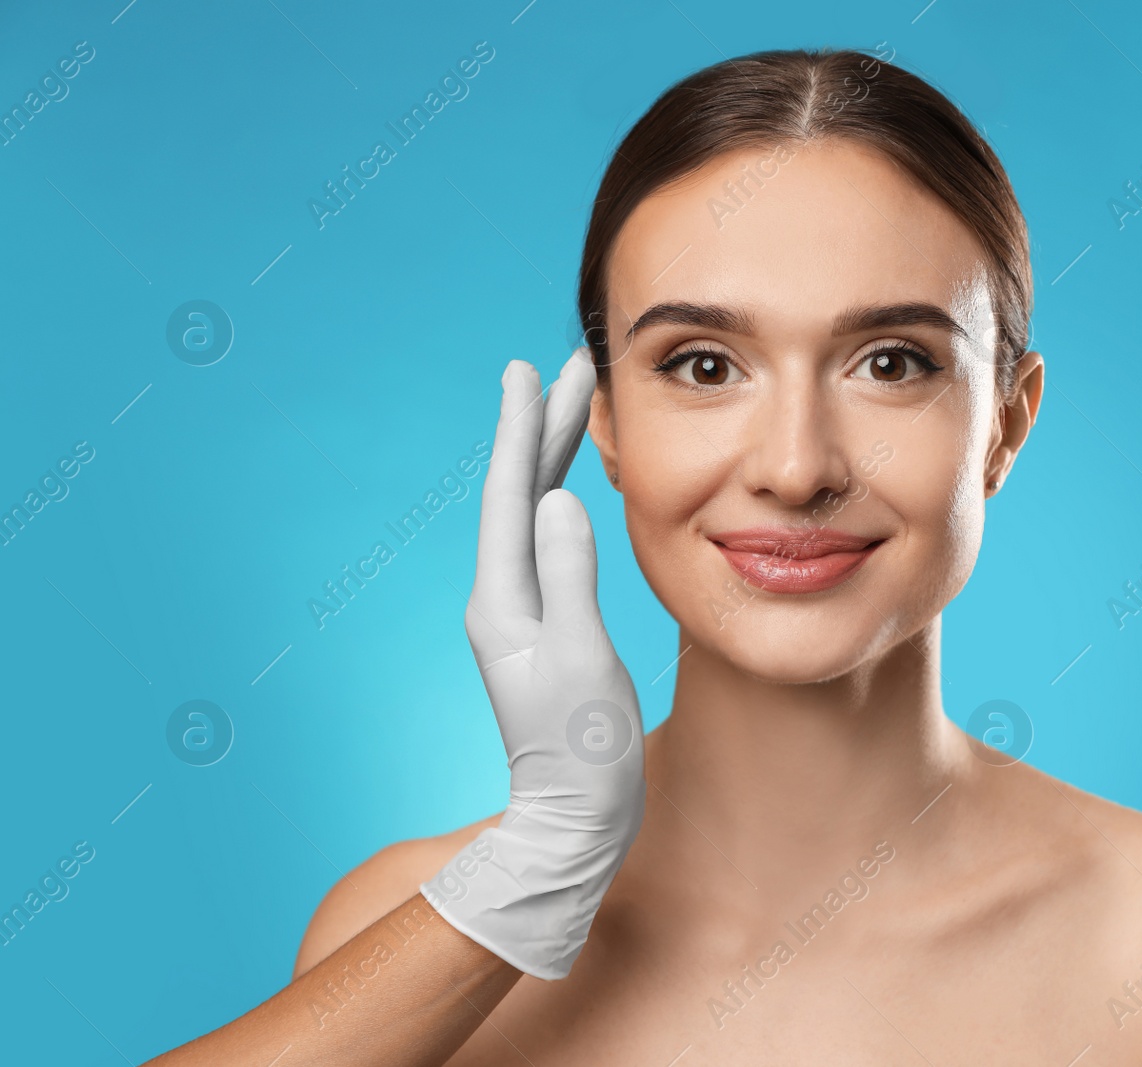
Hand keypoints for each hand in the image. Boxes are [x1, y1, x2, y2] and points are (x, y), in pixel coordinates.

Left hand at [421, 349, 645, 979]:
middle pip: (521, 496)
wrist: (574, 818)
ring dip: (552, 460)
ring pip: (533, 517)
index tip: (527, 370)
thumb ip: (571, 577)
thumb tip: (561, 501)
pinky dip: (561, 503)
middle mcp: (501, 600)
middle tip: (569, 370)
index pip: (510, 496)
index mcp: (503, 601)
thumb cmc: (583, 750)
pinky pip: (547, 545)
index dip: (521, 429)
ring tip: (574, 411)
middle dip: (543, 430)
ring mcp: (519, 615)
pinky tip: (573, 491)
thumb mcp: (581, 659)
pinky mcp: (542, 629)